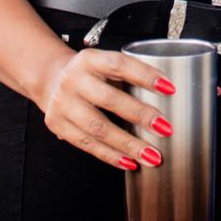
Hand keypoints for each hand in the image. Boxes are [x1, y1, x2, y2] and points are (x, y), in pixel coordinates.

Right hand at [35, 47, 177, 170]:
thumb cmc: (90, 75)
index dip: (145, 75)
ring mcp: (62, 103)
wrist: (51, 80)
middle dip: (140, 115)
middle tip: (165, 128)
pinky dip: (110, 155)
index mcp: (89, 59)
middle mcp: (73, 79)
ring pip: (98, 128)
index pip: (119, 65)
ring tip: (151, 155)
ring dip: (128, 144)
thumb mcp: (105, 65)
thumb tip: (168, 96)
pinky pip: (87, 144)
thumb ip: (129, 76)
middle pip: (109, 99)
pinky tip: (129, 161)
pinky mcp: (57, 124)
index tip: (169, 88)